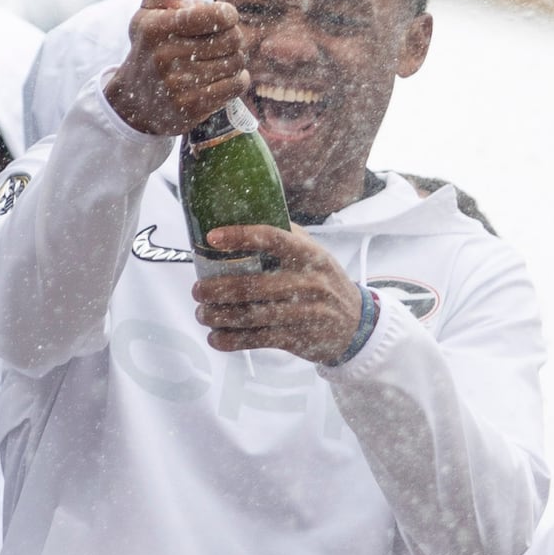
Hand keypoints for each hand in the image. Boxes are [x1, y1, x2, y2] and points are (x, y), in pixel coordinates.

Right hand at [102, 0, 248, 135]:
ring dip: (235, 58)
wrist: (134, 100)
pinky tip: (224, 76)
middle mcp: (165, 56)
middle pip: (231, 39)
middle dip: (233, 35)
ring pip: (236, 62)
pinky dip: (238, 78)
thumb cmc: (150, 49)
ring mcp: (178, 84)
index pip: (214, 16)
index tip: (224, 17)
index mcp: (156, 28)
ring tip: (221, 59)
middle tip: (224, 40)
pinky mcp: (191, 106)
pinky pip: (237, 85)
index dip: (227, 13)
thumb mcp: (147, 14)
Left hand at [193, 224, 366, 361]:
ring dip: (220, 316)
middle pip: (253, 285)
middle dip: (218, 289)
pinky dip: (232, 340)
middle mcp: (307, 283)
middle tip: (198, 290)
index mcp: (309, 255)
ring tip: (202, 313)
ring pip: (251, 315)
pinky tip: (216, 337)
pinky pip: (258, 339)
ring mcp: (302, 313)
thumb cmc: (325, 282)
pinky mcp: (297, 338)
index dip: (241, 236)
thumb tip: (248, 214)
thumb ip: (288, 236)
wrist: (356, 326)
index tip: (212, 237)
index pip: (273, 239)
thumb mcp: (316, 254)